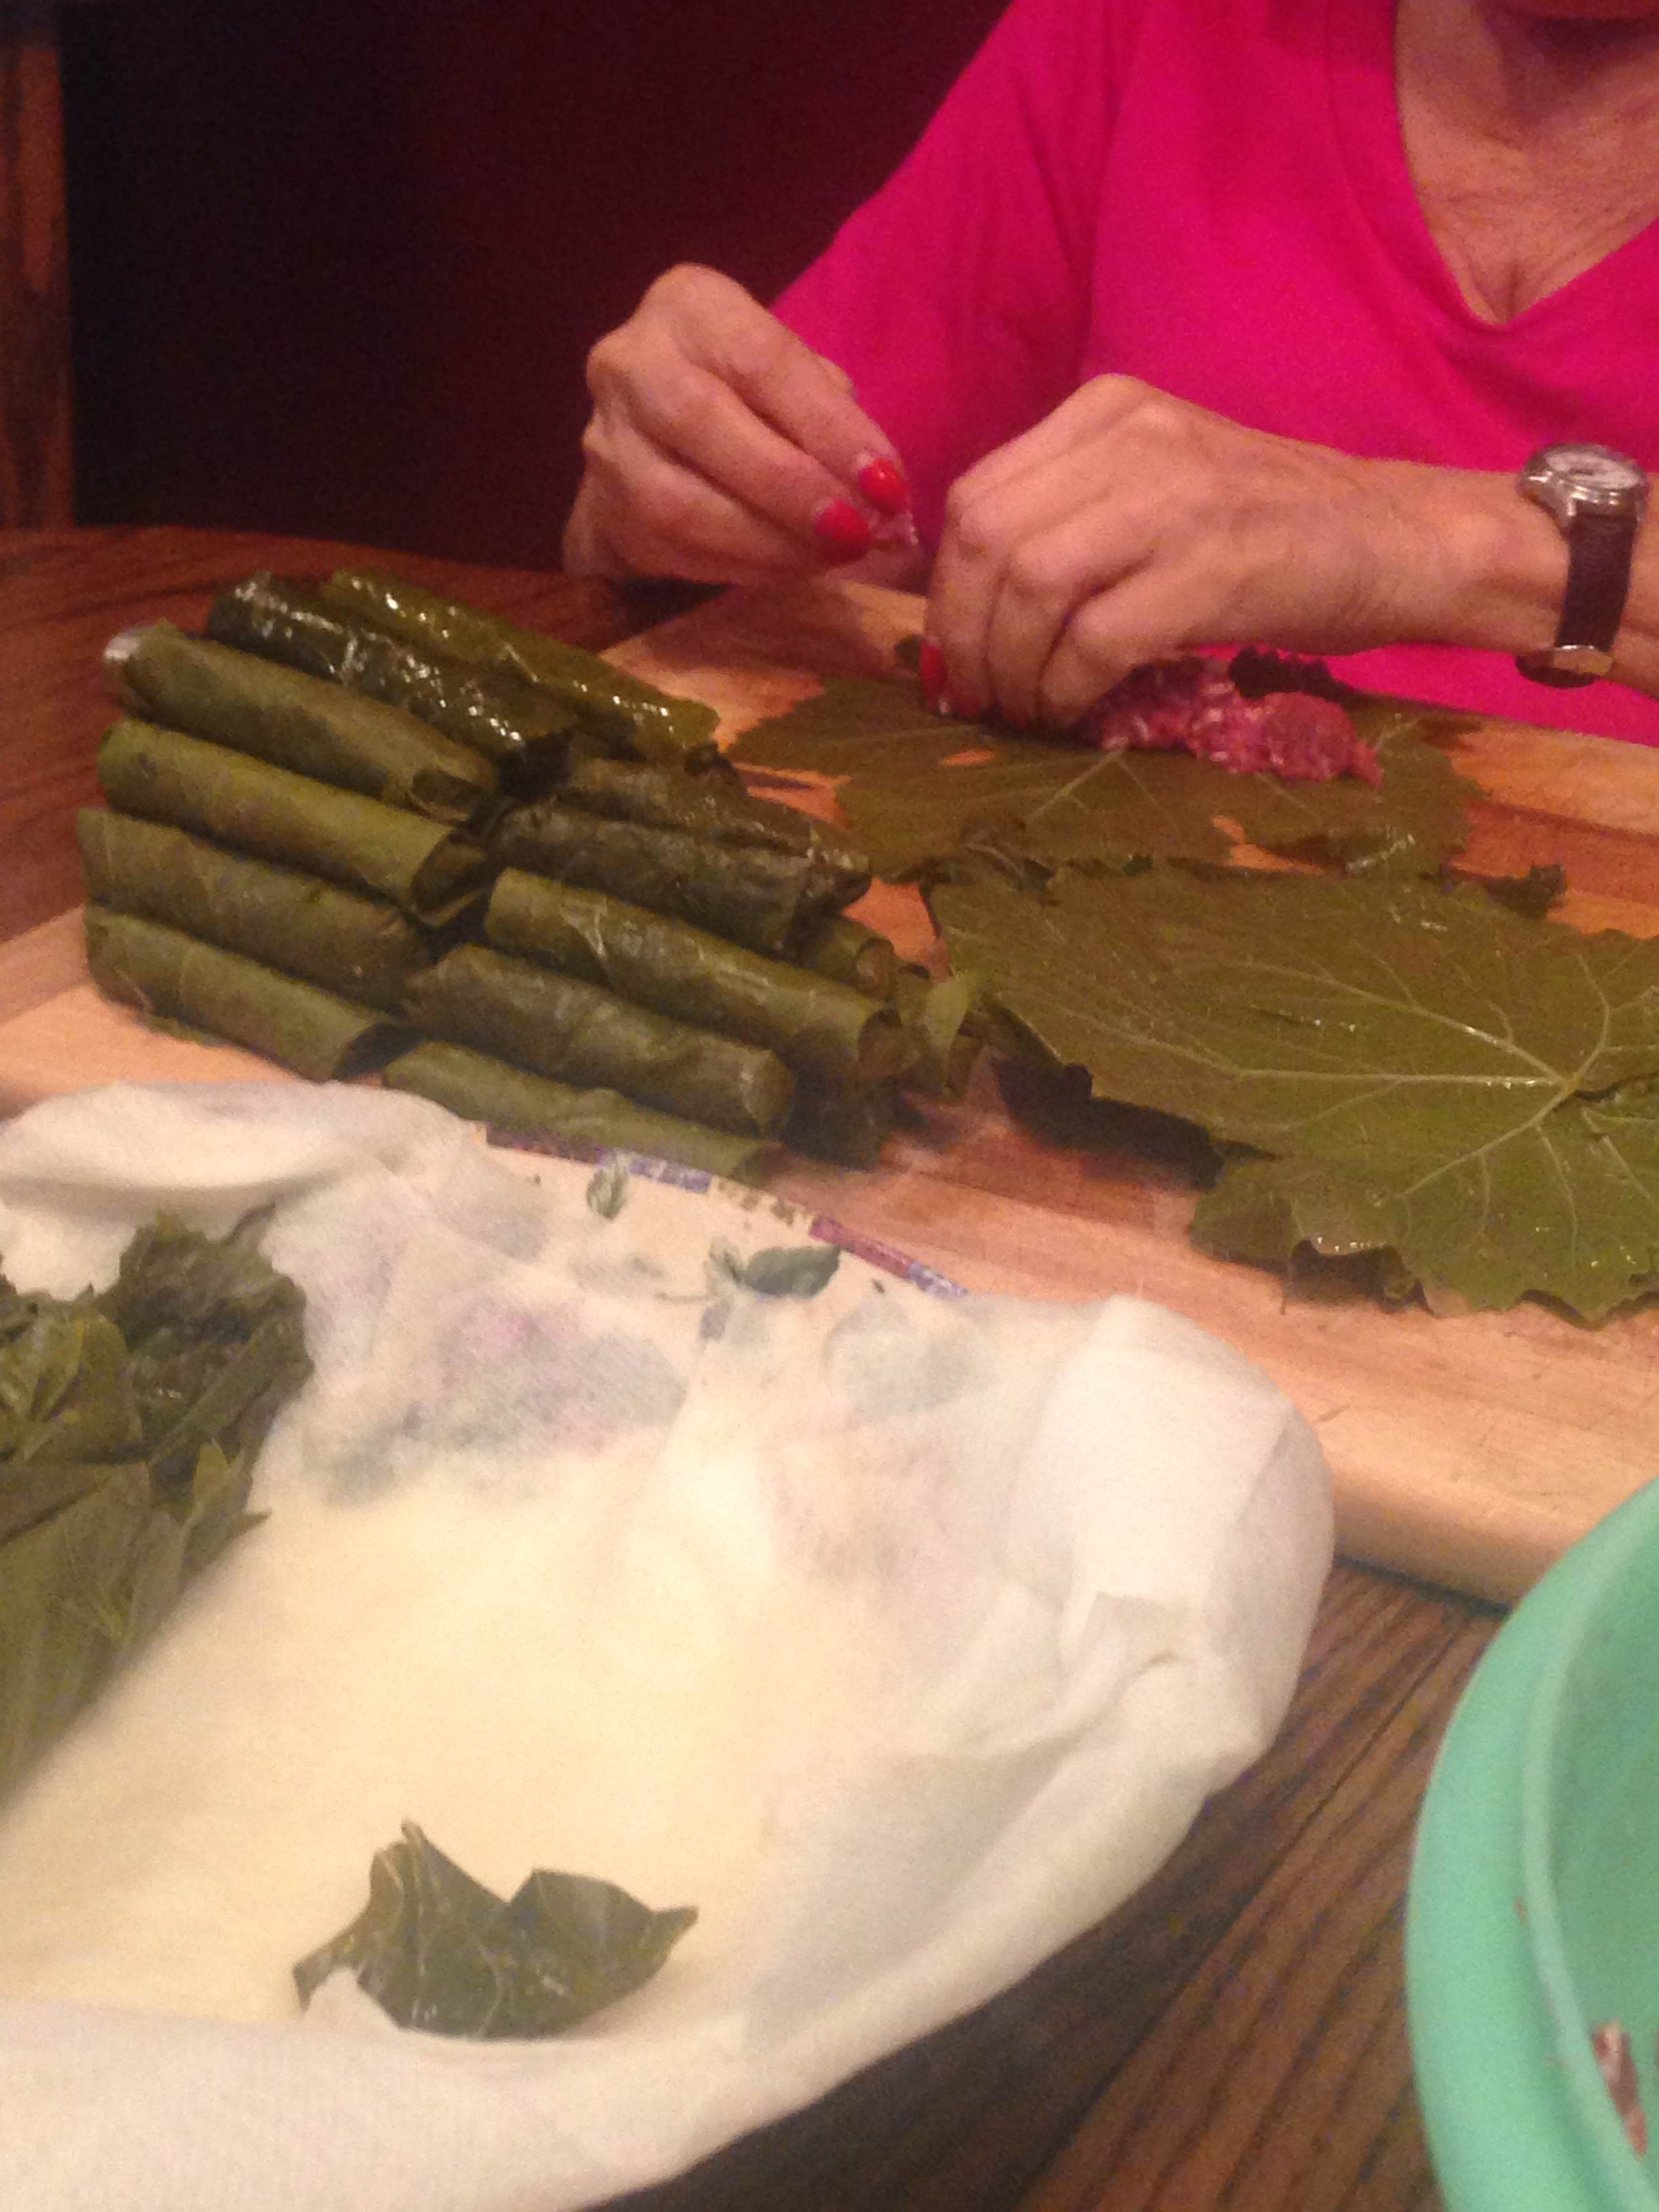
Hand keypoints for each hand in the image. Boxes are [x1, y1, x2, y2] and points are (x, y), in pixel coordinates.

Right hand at [564, 264, 913, 584]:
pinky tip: (792, 568)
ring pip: (680, 502)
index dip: (827, 429)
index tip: (886, 485)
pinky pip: (675, 550)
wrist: (659, 437)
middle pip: (703, 423)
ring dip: (768, 541)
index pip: (760, 362)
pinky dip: (746, 567)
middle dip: (791, 488)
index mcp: (689, 306)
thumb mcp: (795, 379)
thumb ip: (833, 419)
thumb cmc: (749, 395)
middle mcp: (631, 362)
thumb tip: (882, 497)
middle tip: (856, 531)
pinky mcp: (604, 509)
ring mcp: (607, 440)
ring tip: (830, 556)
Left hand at [924, 377, 1497, 726]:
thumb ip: (1072, 513)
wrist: (1395, 537)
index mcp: (1108, 411)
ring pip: (1030, 590)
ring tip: (1023, 709)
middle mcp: (1132, 439)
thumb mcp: (1159, 482)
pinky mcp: (1209, 571)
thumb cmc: (1271, 526)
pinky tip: (1073, 711)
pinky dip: (1065, 689)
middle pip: (987, 542)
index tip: (951, 652)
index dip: (945, 588)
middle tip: (975, 696)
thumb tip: (970, 604)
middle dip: (963, 636)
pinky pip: (1094, 642)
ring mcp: (1173, 502)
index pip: (978, 496)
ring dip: (1010, 670)